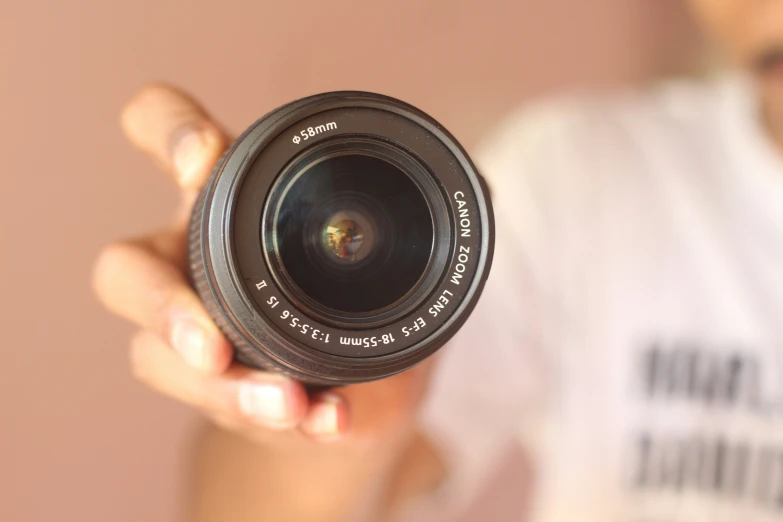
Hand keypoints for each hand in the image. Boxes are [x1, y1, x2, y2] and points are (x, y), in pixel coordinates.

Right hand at [93, 85, 432, 444]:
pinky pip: (209, 406)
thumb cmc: (369, 313)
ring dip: (218, 386)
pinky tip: (320, 422)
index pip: (164, 133)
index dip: (171, 132)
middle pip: (124, 269)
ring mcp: (190, 332)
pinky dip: (265, 416)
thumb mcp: (401, 261)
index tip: (207, 157)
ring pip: (152, 352)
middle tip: (212, 345)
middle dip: (161, 305)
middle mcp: (190, 259)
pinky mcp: (209, 391)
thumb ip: (424, 222)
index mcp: (229, 199)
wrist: (350, 402)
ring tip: (291, 407)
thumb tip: (478, 183)